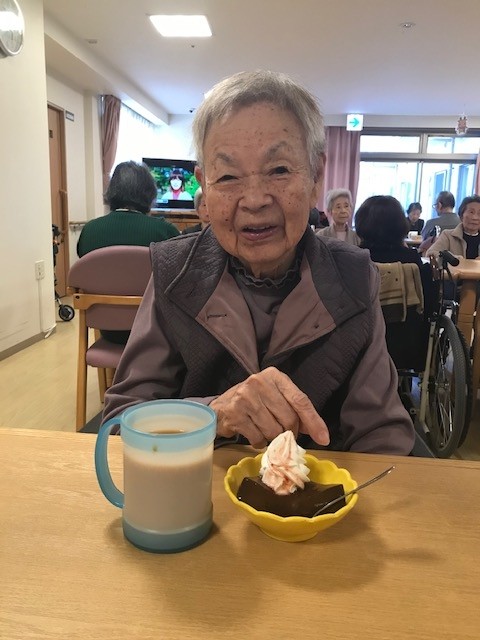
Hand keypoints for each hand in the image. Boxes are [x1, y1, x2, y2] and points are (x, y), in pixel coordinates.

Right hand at [210, 367, 329, 448]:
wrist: (220, 407)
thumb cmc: (252, 402)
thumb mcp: (274, 398)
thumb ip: (294, 410)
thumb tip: (316, 431)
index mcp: (274, 376)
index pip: (300, 400)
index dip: (313, 421)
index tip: (323, 438)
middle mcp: (259, 382)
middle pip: (289, 418)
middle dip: (289, 432)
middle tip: (281, 433)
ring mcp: (245, 397)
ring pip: (274, 430)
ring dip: (271, 438)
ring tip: (262, 430)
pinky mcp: (234, 413)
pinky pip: (258, 438)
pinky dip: (258, 442)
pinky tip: (252, 433)